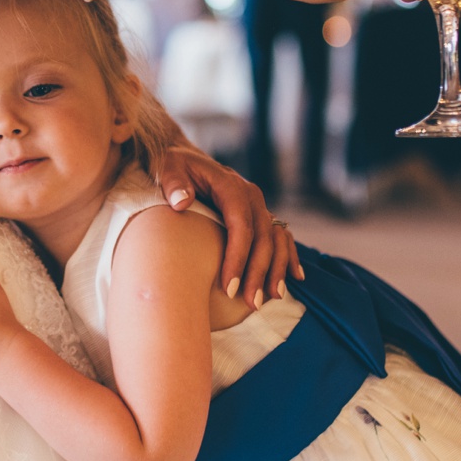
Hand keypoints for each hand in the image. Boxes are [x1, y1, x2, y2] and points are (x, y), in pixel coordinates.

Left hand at [151, 145, 297, 303]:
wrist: (183, 157)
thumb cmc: (172, 166)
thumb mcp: (167, 168)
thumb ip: (173, 183)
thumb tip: (182, 202)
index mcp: (231, 186)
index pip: (240, 225)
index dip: (238, 257)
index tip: (229, 287)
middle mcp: (250, 195)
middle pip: (262, 237)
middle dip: (257, 272)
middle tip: (250, 303)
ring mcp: (258, 205)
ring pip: (275, 239)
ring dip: (276, 269)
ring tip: (270, 298)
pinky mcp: (259, 214)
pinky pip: (280, 236)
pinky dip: (289, 255)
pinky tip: (294, 278)